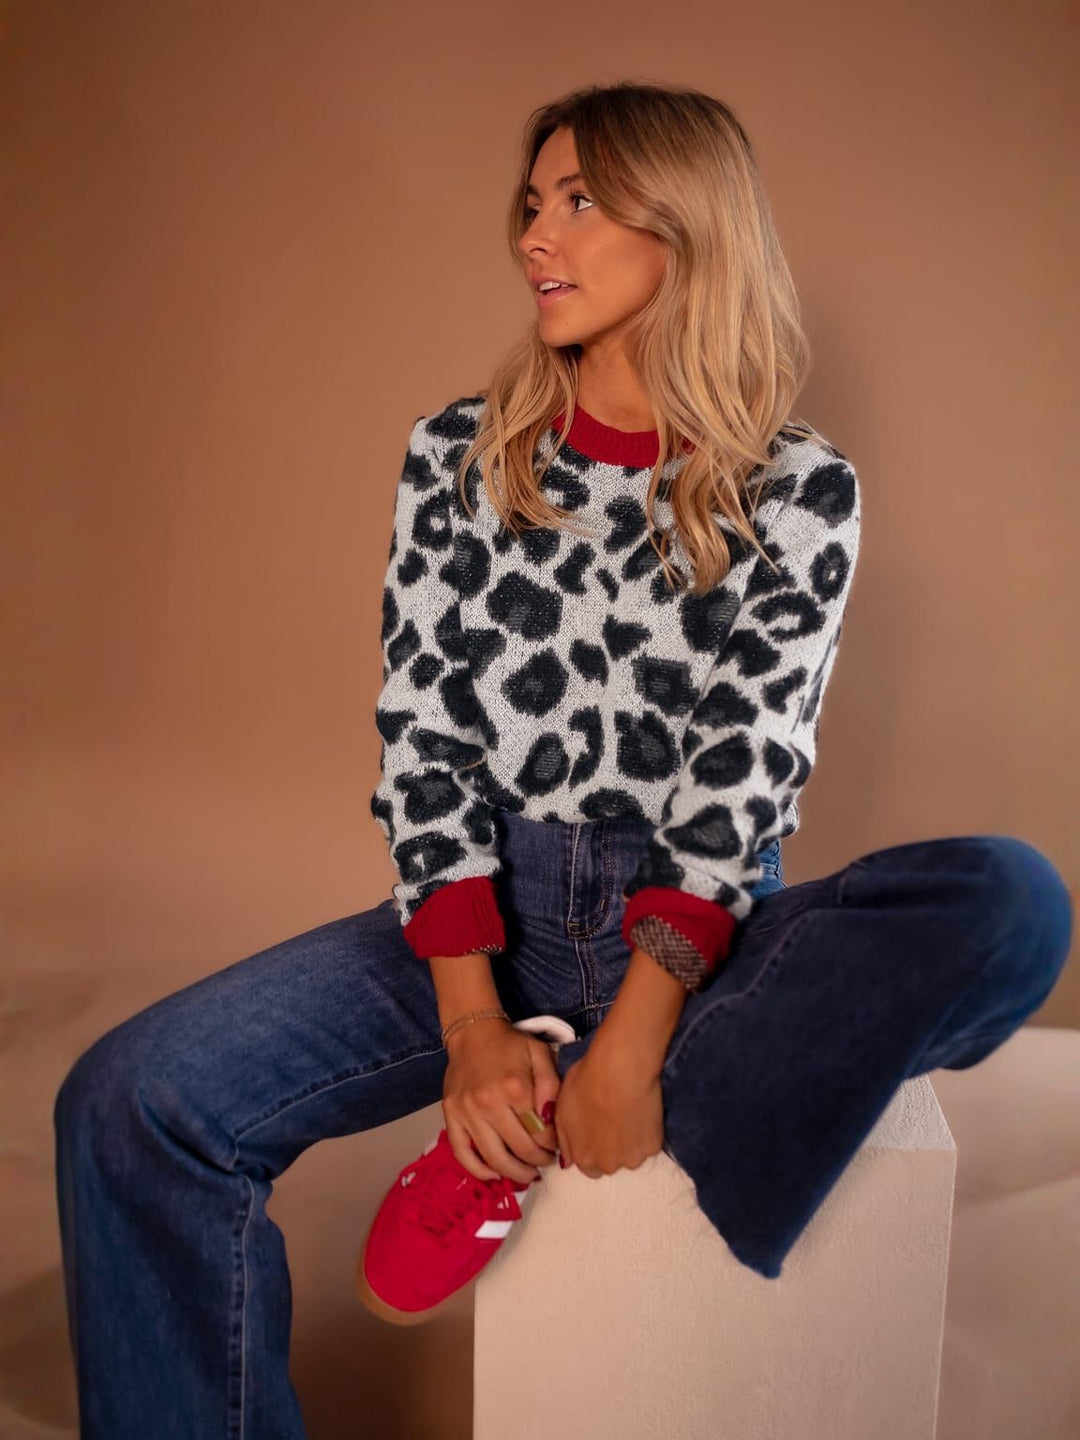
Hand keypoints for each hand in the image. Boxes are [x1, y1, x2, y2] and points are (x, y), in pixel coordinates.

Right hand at [442, 1020, 560, 1184]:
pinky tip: (495, 1175)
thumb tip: (550, 1119)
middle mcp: (489, 1103)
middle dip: (539, 1161)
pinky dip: (479, 1170)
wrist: (473, 1033)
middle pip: (520, 1150)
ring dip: (515, 1173)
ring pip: (493, 1158)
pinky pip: (462, 1154)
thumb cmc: (510, 1045)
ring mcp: (467, 1113)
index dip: (553, 1145)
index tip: (557, 1145)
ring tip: (528, 1174)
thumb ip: (550, 1085)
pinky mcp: (451, 1117)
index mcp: (515, 1088)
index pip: (540, 1132)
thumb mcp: (539, 1054)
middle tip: (547, 1161)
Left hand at [552, 1029, 664, 1178]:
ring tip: (628, 1114)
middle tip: (613, 1121)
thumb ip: (564, 1140)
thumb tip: (567, 1160)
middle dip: (610, 1149)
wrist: (620, 1069)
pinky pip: (648, 1144)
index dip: (592, 1148)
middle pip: (609, 1164)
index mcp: (583, 1158)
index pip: (588, 1167)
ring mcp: (632, 1158)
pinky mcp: (653, 1147)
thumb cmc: (586, 1083)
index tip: (596, 1130)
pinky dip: (646, 1132)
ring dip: (629, 1143)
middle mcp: (607, 1165)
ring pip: (631, 1156)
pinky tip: (642, 1111)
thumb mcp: (561, 1110)